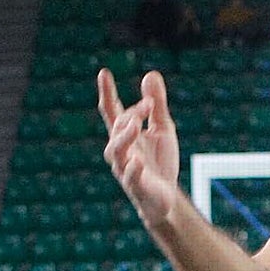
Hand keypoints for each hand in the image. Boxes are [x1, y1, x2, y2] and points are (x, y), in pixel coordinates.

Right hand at [99, 69, 182, 225]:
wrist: (165, 198)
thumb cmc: (159, 162)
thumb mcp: (163, 127)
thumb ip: (156, 104)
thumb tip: (150, 74)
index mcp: (127, 135)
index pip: (112, 111)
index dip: (107, 92)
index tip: (104, 72)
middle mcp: (122, 150)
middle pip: (116, 128)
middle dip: (130, 114)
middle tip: (148, 105)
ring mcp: (126, 168)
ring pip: (114, 151)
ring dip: (123, 137)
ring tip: (136, 126)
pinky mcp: (137, 186)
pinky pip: (130, 177)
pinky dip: (132, 169)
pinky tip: (138, 161)